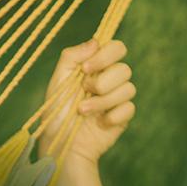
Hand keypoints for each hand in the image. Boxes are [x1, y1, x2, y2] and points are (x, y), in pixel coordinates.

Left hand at [37, 39, 135, 163]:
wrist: (61, 143)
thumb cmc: (57, 112)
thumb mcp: (58, 80)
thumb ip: (72, 57)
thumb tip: (95, 42)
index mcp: (96, 67)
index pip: (116, 48)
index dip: (105, 55)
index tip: (86, 69)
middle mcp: (110, 79)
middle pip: (125, 68)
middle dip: (103, 81)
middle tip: (85, 89)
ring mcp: (118, 98)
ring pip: (128, 88)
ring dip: (102, 101)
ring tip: (83, 111)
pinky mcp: (123, 116)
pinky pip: (130, 107)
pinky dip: (112, 115)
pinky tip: (99, 123)